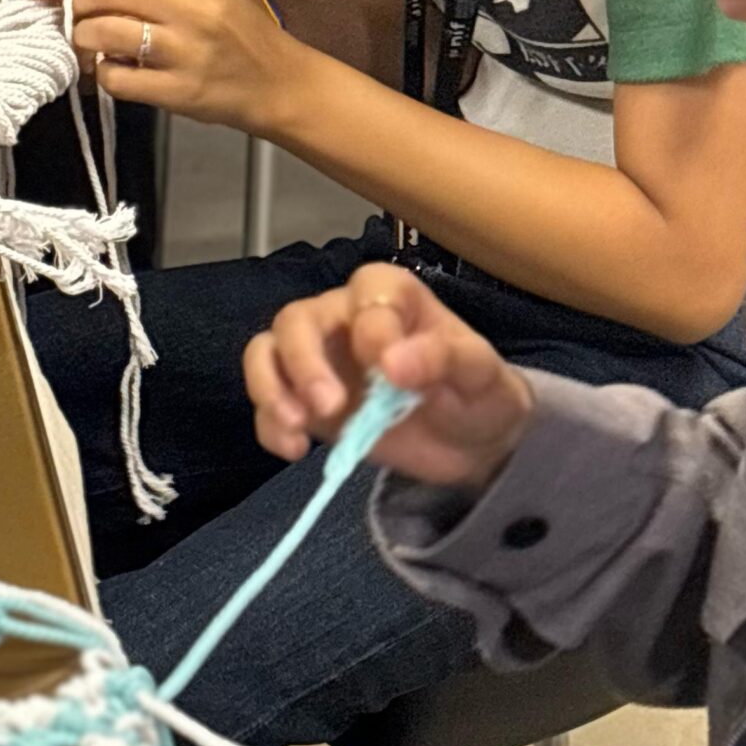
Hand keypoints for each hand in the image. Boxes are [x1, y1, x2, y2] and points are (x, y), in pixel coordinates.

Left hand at [23, 0, 292, 133]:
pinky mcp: (181, 91)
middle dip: (66, 4)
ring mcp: (185, 50)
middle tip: (59, 18)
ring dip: (81, 42)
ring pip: (101, 34)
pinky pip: (117, 80)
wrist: (281, 83)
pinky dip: (103, 77)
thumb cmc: (237, 38)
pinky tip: (116, 74)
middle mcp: (191, 7)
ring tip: (90, 49)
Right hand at [244, 261, 534, 479]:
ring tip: (296, 428)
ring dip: (271, 388)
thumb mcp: (478, 373)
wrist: (472, 443)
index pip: (365, 296)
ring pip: (267, 352)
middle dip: (304, 363)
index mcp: (390, 294)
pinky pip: (267, 402)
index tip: (390, 374)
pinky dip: (268, 425)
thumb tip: (391, 362)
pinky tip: (294, 451)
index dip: (371, 330)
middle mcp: (343, 316)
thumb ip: (441, 357)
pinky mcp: (303, 401)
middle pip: (298, 319)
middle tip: (329, 408)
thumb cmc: (477, 391)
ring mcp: (316, 358)